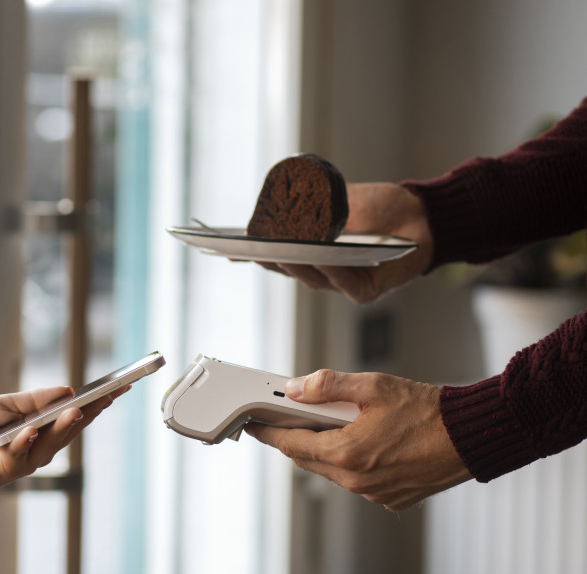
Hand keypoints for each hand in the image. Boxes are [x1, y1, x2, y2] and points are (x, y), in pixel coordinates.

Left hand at [0, 384, 128, 509]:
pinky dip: (24, 441)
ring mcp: (27, 459)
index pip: (75, 413)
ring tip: (77, 409)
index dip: (96, 401)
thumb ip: (33, 400)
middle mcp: (41, 446)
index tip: (119, 386)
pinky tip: (31, 430)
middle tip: (110, 395)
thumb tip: (66, 389)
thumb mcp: (5, 405)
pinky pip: (18, 454)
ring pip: (51, 442)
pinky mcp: (6, 469)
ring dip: (63, 426)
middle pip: (71, 427)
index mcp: (43, 428)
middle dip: (91, 411)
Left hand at [244, 369, 471, 509]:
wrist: (472, 437)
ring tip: (337, 425)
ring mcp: (374, 494)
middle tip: (293, 418)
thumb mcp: (373, 387)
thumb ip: (328, 386)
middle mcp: (356, 481)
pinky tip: (366, 443)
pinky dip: (353, 463)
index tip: (253, 426)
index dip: (267, 433)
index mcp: (346, 454)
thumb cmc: (430, 412)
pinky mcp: (390, 498)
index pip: (290, 445)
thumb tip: (295, 388)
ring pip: (332, 472)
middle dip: (297, 439)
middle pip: (308, 460)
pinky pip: (357, 482)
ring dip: (327, 451)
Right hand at [260, 182, 434, 302]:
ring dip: (298, 264)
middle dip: (270, 259)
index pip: (279, 254)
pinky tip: (321, 257)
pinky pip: (344, 284)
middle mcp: (325, 270)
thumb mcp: (340, 200)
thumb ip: (312, 208)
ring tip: (283, 251)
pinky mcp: (366, 290)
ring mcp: (344, 282)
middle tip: (253, 248)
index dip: (255, 253)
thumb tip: (275, 207)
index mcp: (314, 250)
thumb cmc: (383, 207)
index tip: (231, 248)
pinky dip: (331, 271)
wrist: (424, 213)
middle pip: (291, 270)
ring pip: (313, 278)